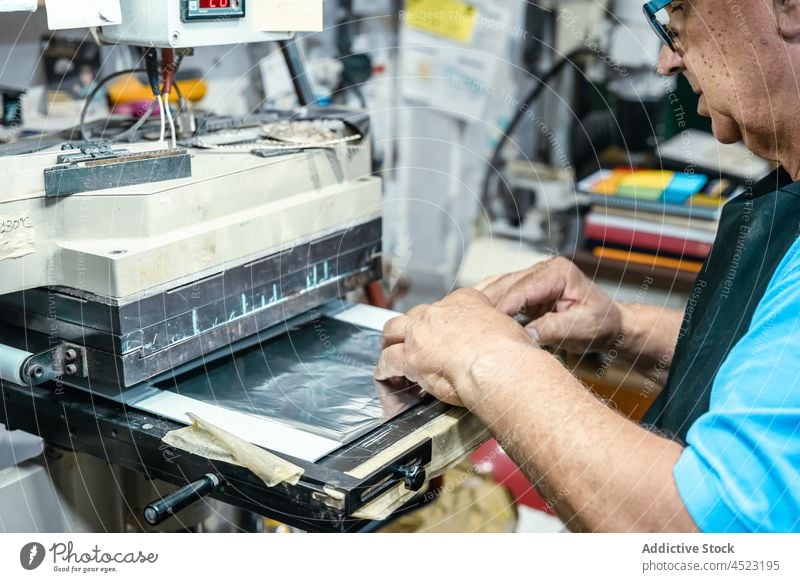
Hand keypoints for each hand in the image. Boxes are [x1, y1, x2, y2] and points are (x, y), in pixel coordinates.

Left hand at [374, 288, 535, 406]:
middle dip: (411, 327)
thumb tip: (494, 339)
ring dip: (391, 341)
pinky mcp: (410, 357)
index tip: (441, 332)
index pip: (444, 307)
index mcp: (464, 301)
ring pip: (394, 330)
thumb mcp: (506, 327)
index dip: (440, 322)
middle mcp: (439, 312)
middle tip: (412, 339)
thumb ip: (492, 329)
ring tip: (391, 351)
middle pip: (415, 315)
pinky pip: (389, 360)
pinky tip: (386, 374)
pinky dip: (386, 367)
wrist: (499, 365)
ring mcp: (421, 332)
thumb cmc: (510, 353)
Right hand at [476, 257, 622, 354]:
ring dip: (482, 306)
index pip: (521, 289)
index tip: (486, 326)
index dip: (502, 308)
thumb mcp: (582, 328)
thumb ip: (553, 328)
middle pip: (504, 285)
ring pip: (497, 288)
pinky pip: (500, 296)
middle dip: (486, 306)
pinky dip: (487, 307)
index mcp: (557, 271)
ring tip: (465, 323)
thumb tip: (525, 335)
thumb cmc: (602, 324)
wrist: (610, 326)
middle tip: (468, 326)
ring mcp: (532, 279)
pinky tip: (474, 319)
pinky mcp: (525, 292)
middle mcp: (541, 270)